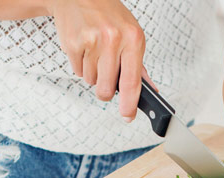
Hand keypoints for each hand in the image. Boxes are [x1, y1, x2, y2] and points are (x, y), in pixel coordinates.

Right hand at [48, 0, 146, 120]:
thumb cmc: (108, 14)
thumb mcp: (131, 34)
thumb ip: (139, 64)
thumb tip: (149, 88)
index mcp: (133, 38)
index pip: (133, 81)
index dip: (129, 104)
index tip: (128, 116)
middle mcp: (114, 39)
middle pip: (107, 88)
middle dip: (105, 90)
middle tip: (106, 77)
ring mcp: (92, 41)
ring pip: (91, 81)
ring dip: (93, 73)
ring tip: (95, 52)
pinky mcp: (73, 43)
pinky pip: (77, 71)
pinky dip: (80, 65)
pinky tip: (84, 48)